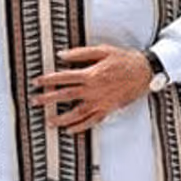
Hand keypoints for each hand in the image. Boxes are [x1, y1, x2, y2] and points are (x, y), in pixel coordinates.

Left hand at [30, 45, 152, 133]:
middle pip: (66, 96)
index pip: (64, 78)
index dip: (48, 80)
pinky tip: (69, 130)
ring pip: (77, 114)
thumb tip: (62, 55)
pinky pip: (91, 121)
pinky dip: (79, 127)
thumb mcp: (103, 50)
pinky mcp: (108, 109)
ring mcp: (101, 102)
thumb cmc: (124, 59)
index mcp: (91, 74)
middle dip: (48, 99)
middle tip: (34, 102)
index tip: (36, 82)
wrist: (145, 72)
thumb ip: (81, 53)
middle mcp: (94, 91)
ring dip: (61, 118)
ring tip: (48, 121)